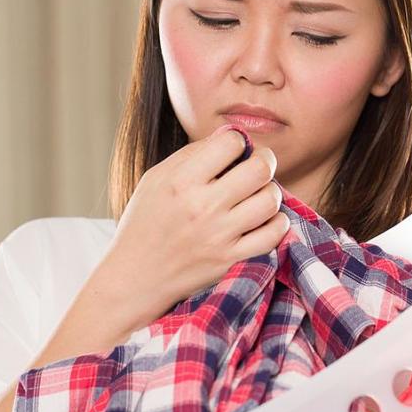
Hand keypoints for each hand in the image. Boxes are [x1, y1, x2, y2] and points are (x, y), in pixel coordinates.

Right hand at [98, 125, 289, 325]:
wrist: (135, 276)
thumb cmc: (144, 222)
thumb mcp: (156, 178)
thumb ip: (192, 154)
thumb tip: (231, 135)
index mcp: (181, 181)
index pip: (232, 143)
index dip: (238, 142)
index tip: (235, 151)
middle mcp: (202, 207)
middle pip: (260, 169)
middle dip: (265, 160)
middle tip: (260, 166)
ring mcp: (219, 235)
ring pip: (271, 200)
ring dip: (270, 192)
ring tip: (259, 194)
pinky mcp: (231, 260)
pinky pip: (273, 234)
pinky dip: (276, 223)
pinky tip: (265, 219)